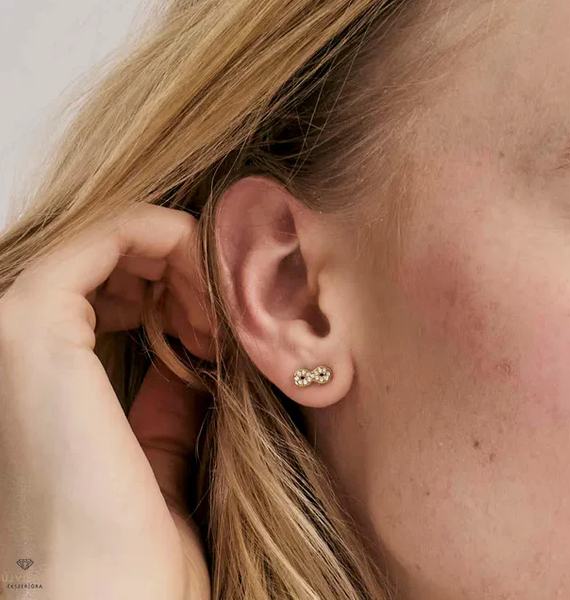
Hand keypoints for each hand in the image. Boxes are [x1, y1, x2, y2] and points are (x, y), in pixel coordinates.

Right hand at [0, 205, 212, 598]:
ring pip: (115, 240)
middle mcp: (17, 338)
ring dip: (183, 261)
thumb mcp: (157, 453)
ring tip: (224, 312)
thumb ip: (163, 403)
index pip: (112, 289)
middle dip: (186, 273)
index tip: (227, 322)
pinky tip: (206, 299)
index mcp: (41, 374)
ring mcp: (18, 325)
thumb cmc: (135, 545)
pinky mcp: (32, 324)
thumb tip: (184, 365)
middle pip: (116, 258)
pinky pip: (111, 237)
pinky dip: (170, 245)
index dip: (180, 292)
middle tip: (232, 314)